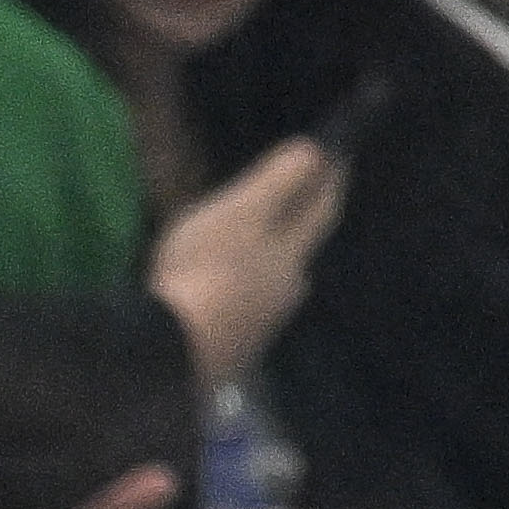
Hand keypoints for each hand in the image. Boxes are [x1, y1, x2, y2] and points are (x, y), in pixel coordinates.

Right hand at [146, 136, 343, 392]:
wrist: (170, 356)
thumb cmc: (207, 272)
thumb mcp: (241, 212)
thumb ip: (278, 181)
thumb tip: (317, 152)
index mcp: (293, 255)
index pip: (321, 210)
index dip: (331, 181)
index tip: (339, 156)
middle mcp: (285, 293)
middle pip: (297, 254)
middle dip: (294, 230)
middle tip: (282, 209)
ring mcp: (257, 328)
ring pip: (267, 287)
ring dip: (261, 268)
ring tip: (240, 254)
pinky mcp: (226, 354)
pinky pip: (236, 313)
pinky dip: (231, 297)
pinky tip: (211, 297)